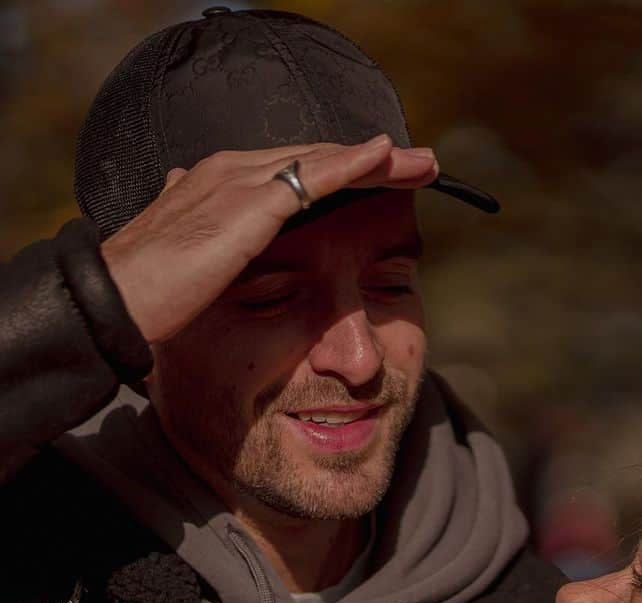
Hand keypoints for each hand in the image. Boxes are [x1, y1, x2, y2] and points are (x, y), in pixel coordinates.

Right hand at [100, 137, 438, 344]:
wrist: (114, 301)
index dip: (342, 172)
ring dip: (376, 159)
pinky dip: (352, 164)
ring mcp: (239, 183)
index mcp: (219, 185)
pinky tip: (384, 158)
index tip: (384, 178)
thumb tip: (200, 217)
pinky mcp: (248, 204)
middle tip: (419, 163)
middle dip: (372, 160)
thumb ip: (202, 234)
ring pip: (322, 159)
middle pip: (316, 157)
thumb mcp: (185, 259)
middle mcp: (230, 172)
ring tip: (420, 160)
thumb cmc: (146, 292)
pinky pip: (312, 175)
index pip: (293, 170)